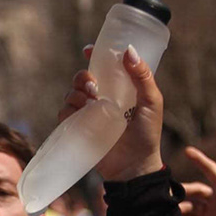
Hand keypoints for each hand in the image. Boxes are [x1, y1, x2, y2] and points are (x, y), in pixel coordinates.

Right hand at [68, 43, 163, 181]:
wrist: (134, 165)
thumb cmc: (147, 134)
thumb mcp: (152, 101)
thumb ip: (142, 76)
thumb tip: (128, 50)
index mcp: (119, 88)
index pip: (102, 66)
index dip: (94, 55)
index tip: (88, 49)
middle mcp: (101, 98)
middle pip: (82, 77)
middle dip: (82, 76)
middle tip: (94, 85)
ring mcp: (87, 114)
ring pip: (70, 93)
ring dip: (77, 92)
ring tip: (91, 101)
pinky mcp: (77, 129)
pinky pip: (64, 113)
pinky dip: (69, 109)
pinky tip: (83, 112)